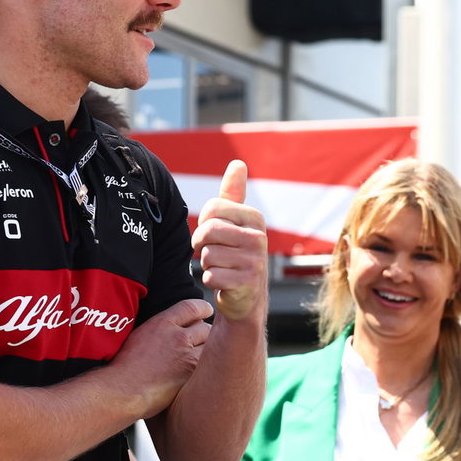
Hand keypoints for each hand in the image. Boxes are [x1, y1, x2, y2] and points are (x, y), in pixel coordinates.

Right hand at [113, 298, 212, 414]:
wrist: (122, 390)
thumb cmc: (123, 366)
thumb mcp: (139, 335)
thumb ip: (158, 328)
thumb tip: (169, 326)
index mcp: (162, 323)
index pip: (192, 307)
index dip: (203, 308)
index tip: (207, 310)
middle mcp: (178, 337)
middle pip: (205, 327)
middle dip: (205, 332)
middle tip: (202, 339)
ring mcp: (188, 357)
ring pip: (210, 347)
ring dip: (208, 350)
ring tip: (201, 357)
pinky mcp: (192, 375)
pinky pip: (207, 366)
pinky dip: (205, 367)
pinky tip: (199, 372)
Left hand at [192, 161, 267, 321]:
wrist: (246, 298)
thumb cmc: (235, 254)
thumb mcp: (236, 222)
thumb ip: (234, 194)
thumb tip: (238, 163)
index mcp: (255, 217)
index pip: (212, 208)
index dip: (203, 222)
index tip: (212, 233)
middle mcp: (259, 237)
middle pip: (208, 230)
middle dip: (200, 243)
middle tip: (208, 251)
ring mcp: (255, 261)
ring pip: (207, 255)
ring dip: (206, 264)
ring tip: (221, 267)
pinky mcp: (247, 283)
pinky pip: (211, 276)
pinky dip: (211, 281)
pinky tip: (223, 282)